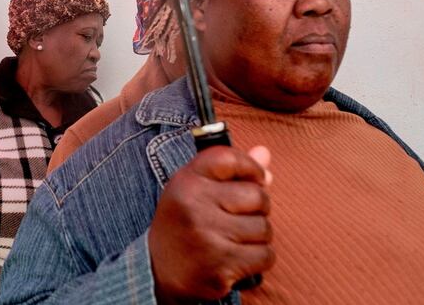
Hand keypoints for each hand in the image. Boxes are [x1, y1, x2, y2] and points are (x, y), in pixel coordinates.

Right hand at [148, 145, 273, 302]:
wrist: (158, 271)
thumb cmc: (184, 224)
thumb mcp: (196, 191)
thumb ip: (231, 171)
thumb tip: (265, 152)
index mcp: (186, 181)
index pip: (229, 158)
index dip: (251, 167)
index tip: (256, 180)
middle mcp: (193, 204)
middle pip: (258, 196)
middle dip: (258, 209)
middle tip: (237, 218)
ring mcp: (207, 234)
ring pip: (264, 228)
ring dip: (257, 237)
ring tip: (232, 240)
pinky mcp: (221, 264)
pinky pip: (265, 255)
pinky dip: (258, 259)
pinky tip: (236, 259)